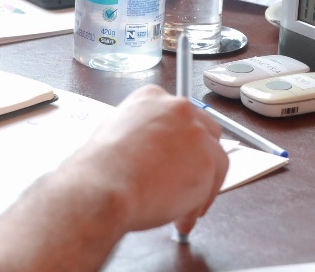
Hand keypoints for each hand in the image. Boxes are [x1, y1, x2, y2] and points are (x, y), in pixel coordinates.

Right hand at [74, 85, 227, 234]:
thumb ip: (140, 134)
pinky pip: (211, 186)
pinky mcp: (209, 161)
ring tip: (179, 208)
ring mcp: (196, 133)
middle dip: (199, 158)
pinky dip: (198, 204)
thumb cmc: (100, 168)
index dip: (179, 140)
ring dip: (200, 185)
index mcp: (151, 97)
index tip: (175, 157)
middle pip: (206, 130)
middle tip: (186, 180)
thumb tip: (150, 152)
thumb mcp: (113, 133)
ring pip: (214, 160)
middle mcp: (177, 108)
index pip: (177, 115)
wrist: (105, 186)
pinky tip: (181, 217)